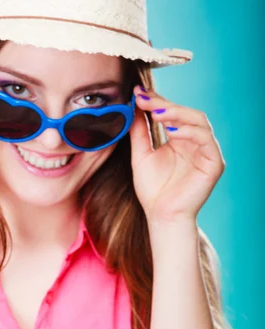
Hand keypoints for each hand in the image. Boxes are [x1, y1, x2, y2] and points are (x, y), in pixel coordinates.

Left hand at [129, 85, 225, 223]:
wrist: (162, 216)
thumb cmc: (153, 191)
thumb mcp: (141, 156)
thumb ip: (139, 132)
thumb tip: (133, 106)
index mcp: (180, 139)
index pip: (171, 113)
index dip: (156, 101)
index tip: (137, 94)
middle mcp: (195, 142)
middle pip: (185, 113)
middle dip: (164, 105)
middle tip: (145, 100)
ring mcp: (206, 152)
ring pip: (199, 121)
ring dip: (177, 114)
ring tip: (157, 114)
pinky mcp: (214, 163)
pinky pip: (206, 139)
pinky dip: (190, 132)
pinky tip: (172, 132)